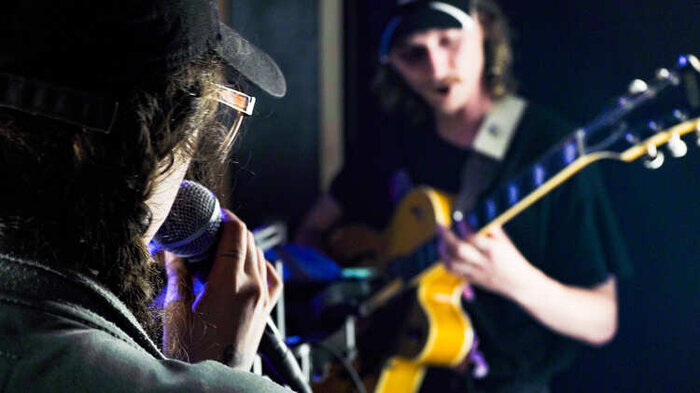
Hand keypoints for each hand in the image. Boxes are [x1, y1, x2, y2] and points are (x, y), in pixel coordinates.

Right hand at [162, 209, 281, 369]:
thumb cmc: (190, 352)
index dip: (226, 217)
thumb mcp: (176, 311)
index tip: (214, 211)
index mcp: (230, 284)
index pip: (236, 235)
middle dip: (231, 229)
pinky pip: (271, 278)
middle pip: (249, 242)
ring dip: (244, 246)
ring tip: (221, 247)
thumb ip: (178, 276)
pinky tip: (247, 265)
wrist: (211, 381)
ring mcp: (263, 300)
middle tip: (211, 228)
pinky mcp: (266, 311)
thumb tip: (174, 253)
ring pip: (260, 257)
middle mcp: (253, 289)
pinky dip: (261, 264)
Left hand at [436, 225, 537, 297]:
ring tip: (439, 239)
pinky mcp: (473, 280)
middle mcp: (483, 262)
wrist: (521, 284)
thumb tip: (477, 217)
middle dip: (446, 236)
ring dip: (442, 250)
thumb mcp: (506, 242)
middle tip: (439, 225)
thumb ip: (492, 230)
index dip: (463, 226)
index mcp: (493, 250)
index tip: (458, 217)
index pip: (474, 237)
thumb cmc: (514, 260)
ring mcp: (476, 273)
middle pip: (459, 250)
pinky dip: (445, 261)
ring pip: (453, 262)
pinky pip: (454, 272)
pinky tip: (443, 253)